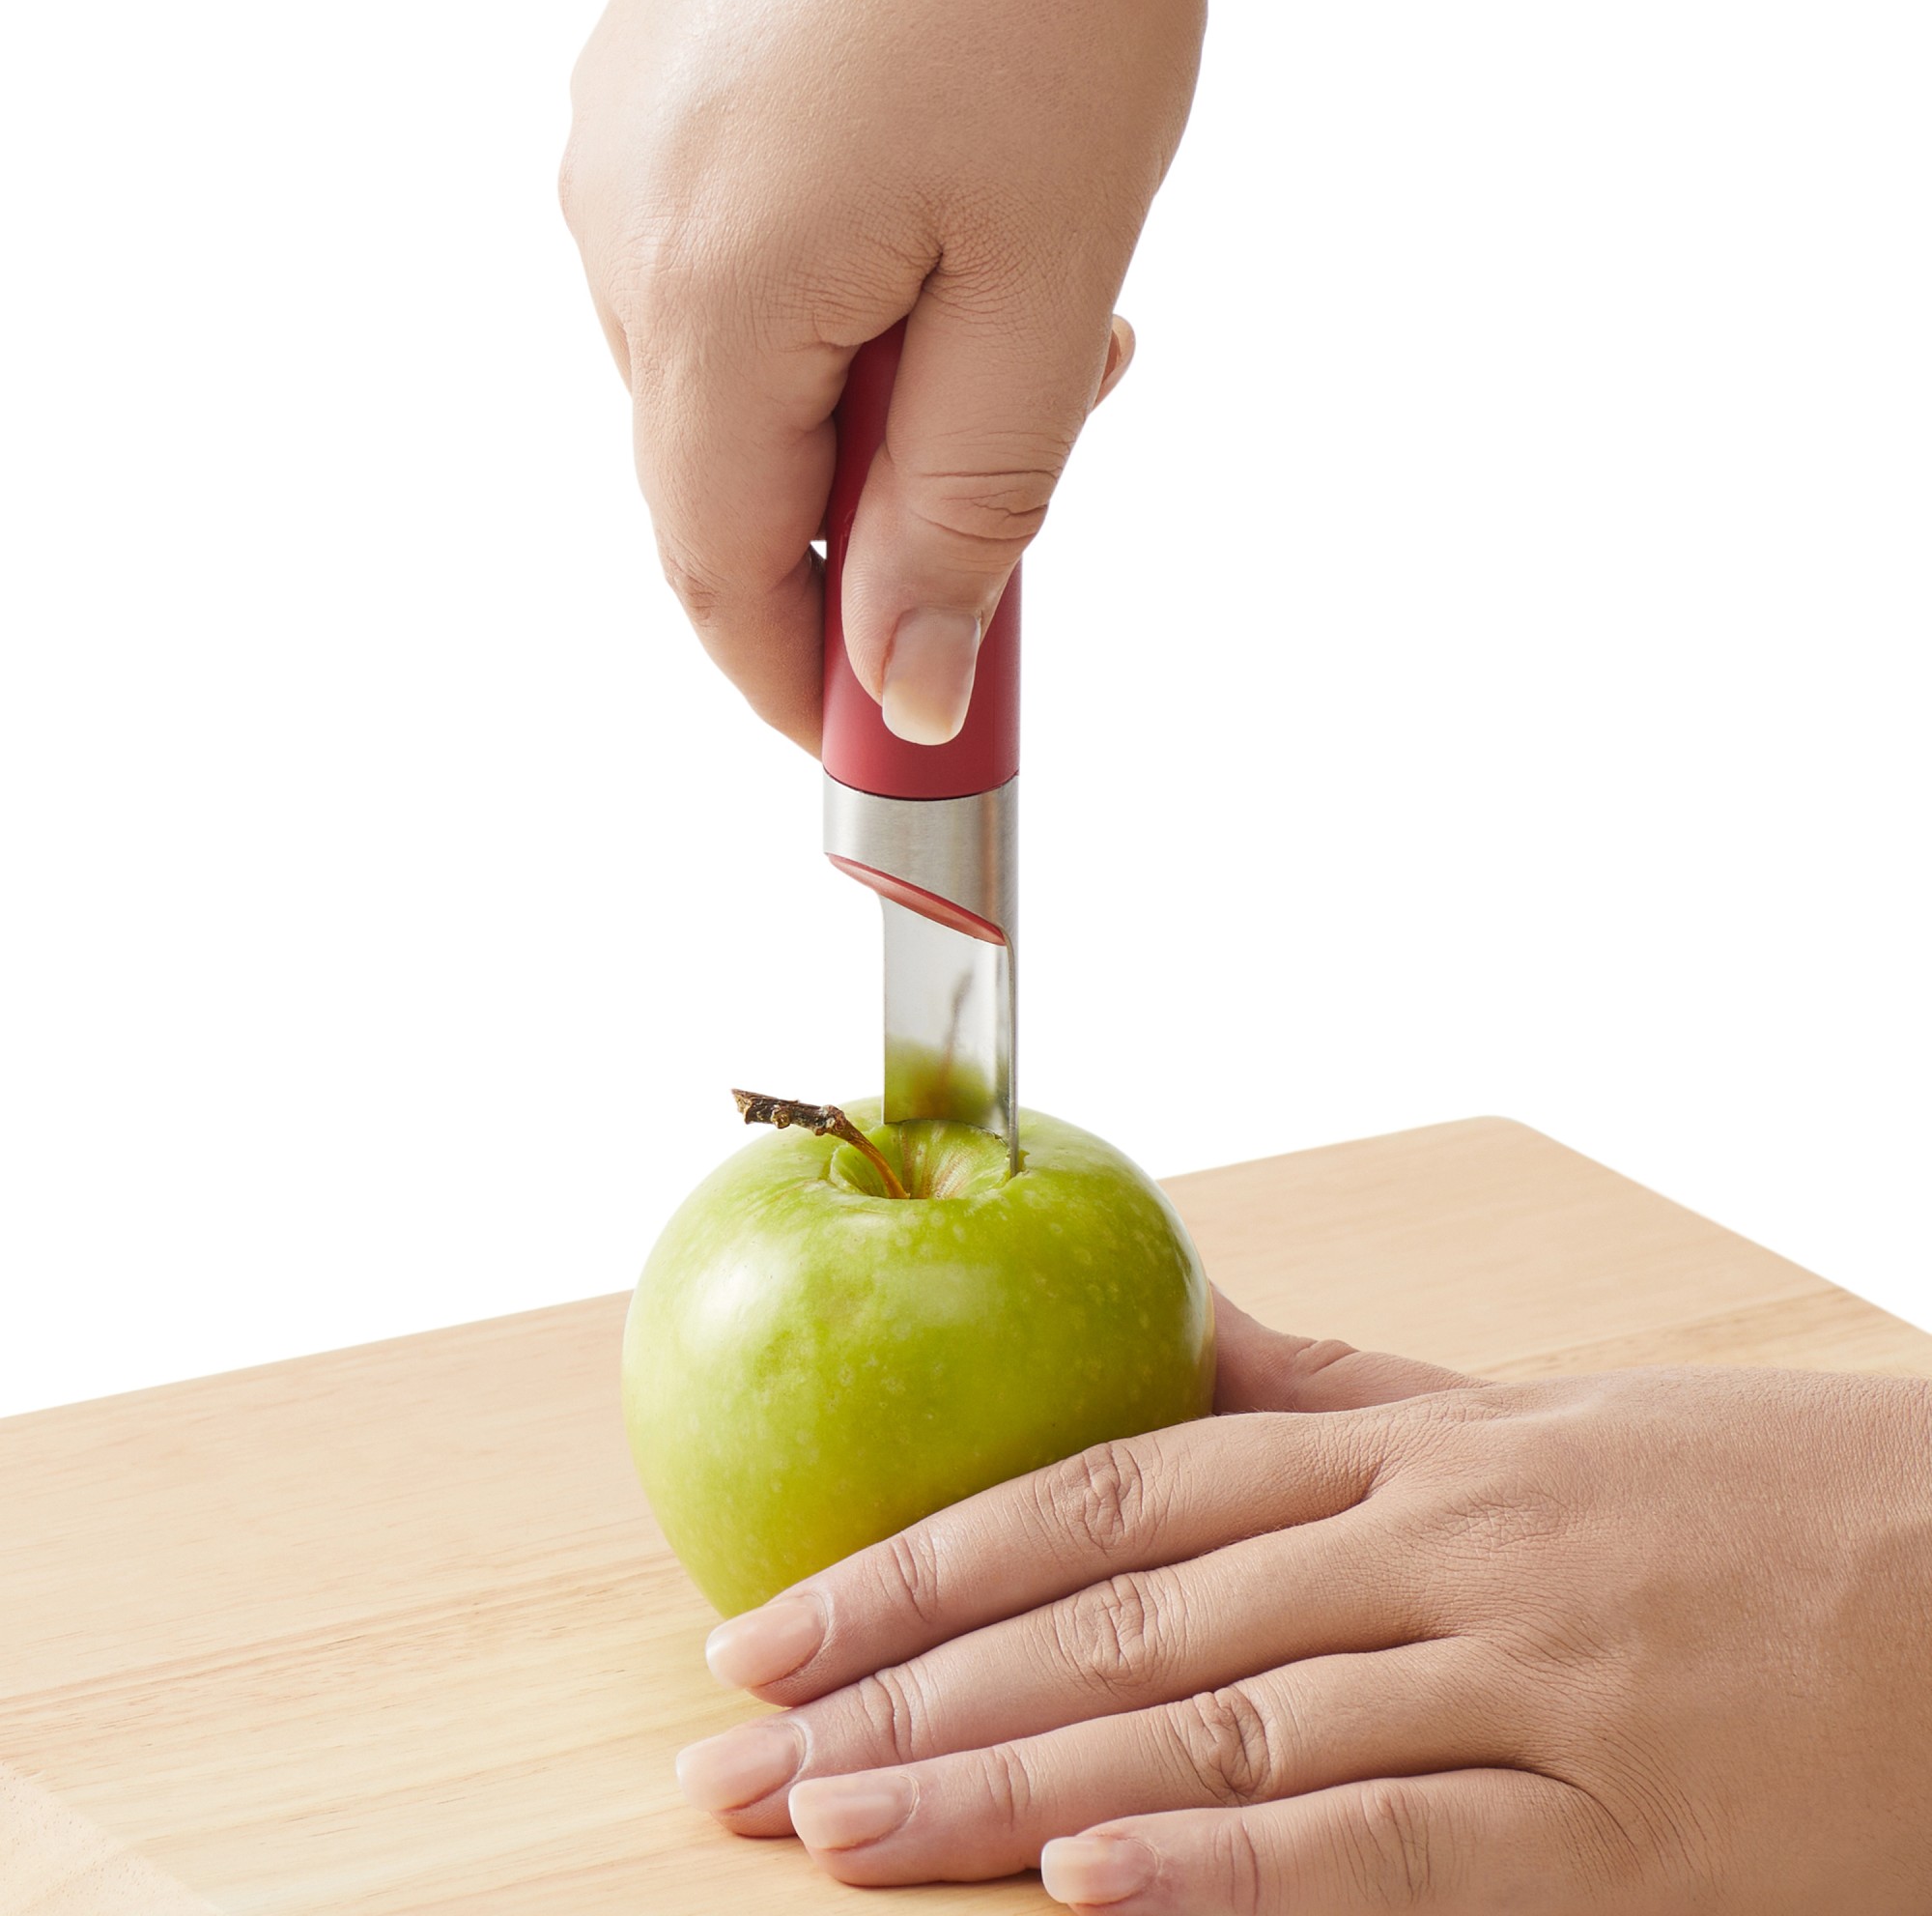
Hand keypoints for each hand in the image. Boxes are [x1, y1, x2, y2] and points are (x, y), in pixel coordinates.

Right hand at [560, 0, 1202, 748]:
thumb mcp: (1047, 282)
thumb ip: (966, 511)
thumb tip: (905, 685)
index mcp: (707, 292)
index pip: (723, 577)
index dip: (801, 688)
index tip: (886, 748)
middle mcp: (621, 228)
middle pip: (727, 490)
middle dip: (869, 542)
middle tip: (1016, 513)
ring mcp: (622, 157)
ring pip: (738, 392)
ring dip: (874, 423)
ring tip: (1025, 328)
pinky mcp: (656, 108)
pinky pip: (733, 286)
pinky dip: (844, 326)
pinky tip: (952, 256)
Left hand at [676, 1294, 1931, 1910]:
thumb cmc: (1732, 1492)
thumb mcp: (1519, 1415)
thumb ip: (1339, 1388)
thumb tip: (1194, 1333)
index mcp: (1394, 1453)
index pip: (1103, 1495)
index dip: (925, 1558)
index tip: (779, 1623)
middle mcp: (1421, 1554)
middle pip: (1118, 1624)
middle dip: (912, 1691)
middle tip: (742, 1761)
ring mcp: (1513, 1690)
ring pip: (1215, 1736)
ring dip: (1010, 1790)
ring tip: (842, 1834)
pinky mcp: (1614, 1838)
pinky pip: (1395, 1853)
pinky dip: (1236, 1876)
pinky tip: (1089, 1893)